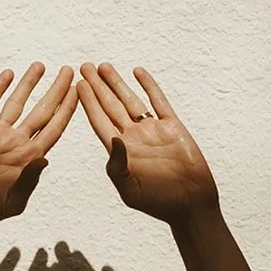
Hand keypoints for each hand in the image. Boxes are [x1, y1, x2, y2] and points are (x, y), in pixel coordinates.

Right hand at [0, 62, 77, 228]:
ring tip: (40, 65)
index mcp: (31, 157)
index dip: (67, 109)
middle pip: (41, 110)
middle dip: (55, 90)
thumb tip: (44, 158)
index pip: (54, 128)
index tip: (79, 91)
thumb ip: (29, 180)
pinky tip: (8, 74)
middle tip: (69, 70)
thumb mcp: (14, 200)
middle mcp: (17, 143)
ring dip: (28, 84)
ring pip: (16, 103)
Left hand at [77, 62, 218, 223]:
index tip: (78, 84)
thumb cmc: (159, 203)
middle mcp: (134, 138)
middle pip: (111, 106)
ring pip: (131, 100)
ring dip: (117, 83)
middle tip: (84, 66)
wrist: (192, 205)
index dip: (88, 103)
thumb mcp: (131, 190)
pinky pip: (159, 102)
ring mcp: (153, 131)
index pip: (99, 122)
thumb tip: (113, 139)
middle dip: (98, 87)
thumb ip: (118, 166)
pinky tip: (138, 72)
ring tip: (103, 66)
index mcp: (120, 152)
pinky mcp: (173, 127)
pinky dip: (149, 86)